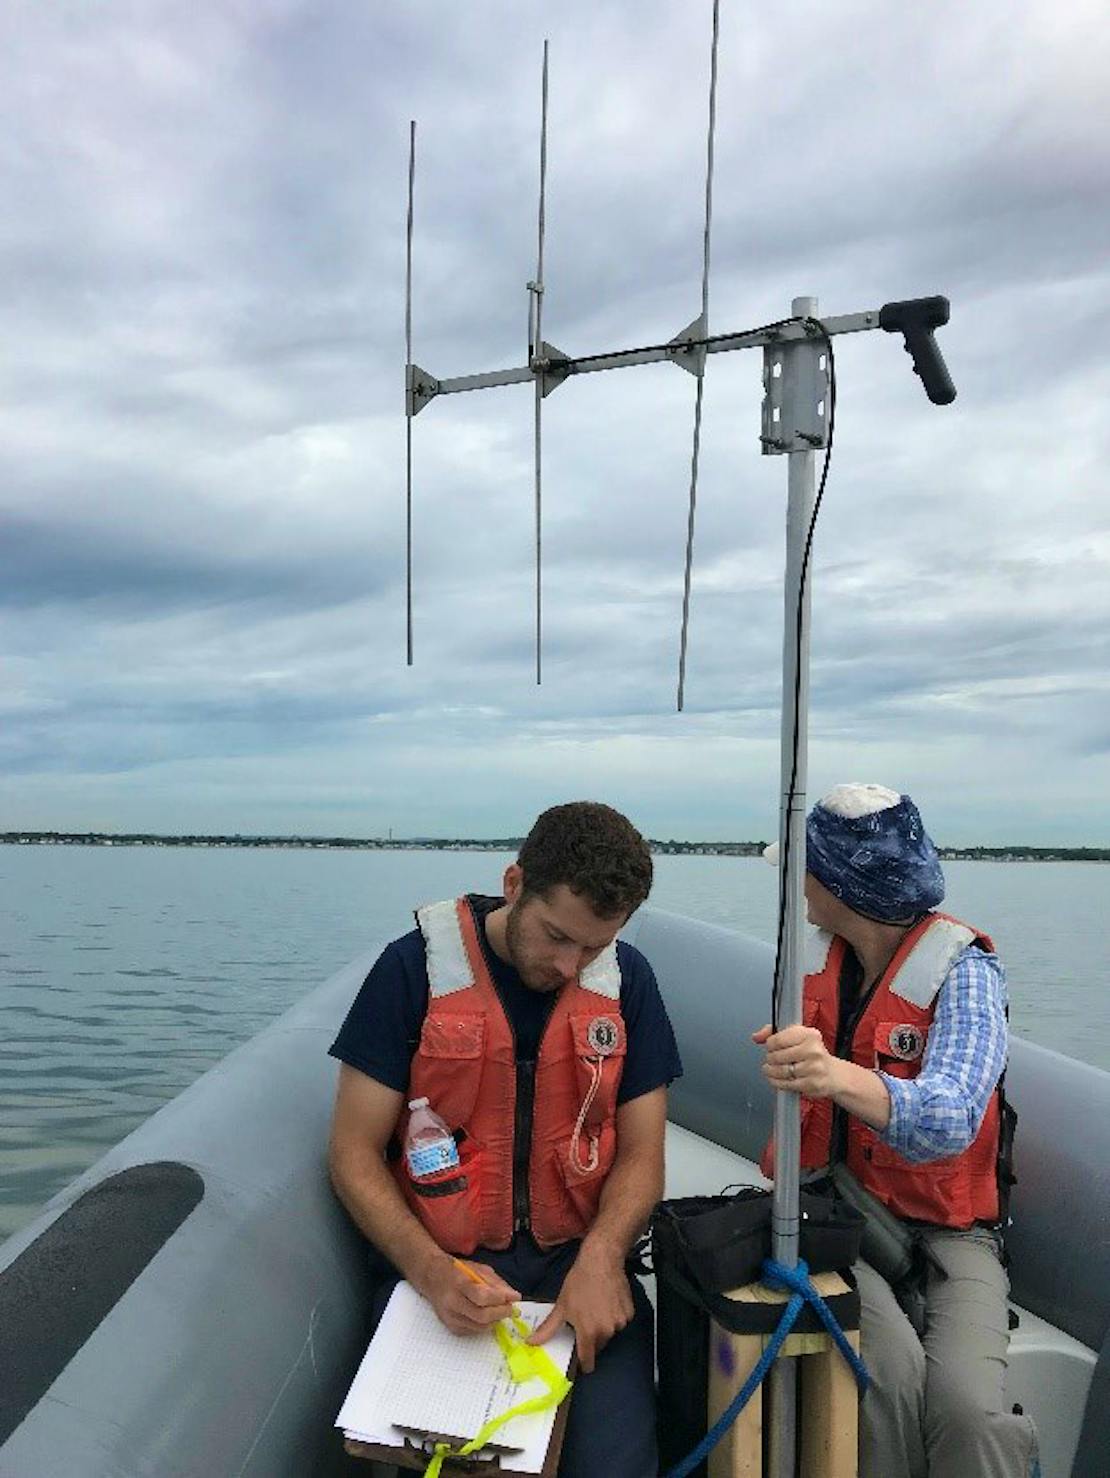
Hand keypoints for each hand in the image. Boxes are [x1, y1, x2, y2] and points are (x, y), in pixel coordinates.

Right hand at [420, 1256, 520, 1335]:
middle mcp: (453, 1302)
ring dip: (495, 1320)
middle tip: (510, 1308)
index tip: (513, 1297)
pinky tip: (487, 1315)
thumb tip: (514, 1297)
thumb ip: (497, 1283)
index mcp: (459, 1283)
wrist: (431, 1277)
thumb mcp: (478, 1268)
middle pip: (482, 1316)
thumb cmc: (456, 1270)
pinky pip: (473, 1330)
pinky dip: (484, 1324)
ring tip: (500, 1310)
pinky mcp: (451, 1327)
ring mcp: (450, 1317)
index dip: (499, 1299)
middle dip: (501, 1313)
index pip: (482, 1296)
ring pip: (480, 1326)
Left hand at [528, 1239, 633, 1373]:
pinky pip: (621, 1321)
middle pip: (599, 1345)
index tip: (584, 1365)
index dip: (585, 1364)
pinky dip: (615, 1316)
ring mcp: (620, 1322)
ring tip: (596, 1307)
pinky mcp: (629, 1312)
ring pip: (610, 1332)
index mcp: (589, 1332)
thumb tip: (531, 1342)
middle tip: (585, 1321)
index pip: (588, 1359)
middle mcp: (606, 1331)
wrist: (601, 1261)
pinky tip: (608, 1302)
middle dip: (592, 1338)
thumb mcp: (561, 1306)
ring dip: (604, 1326)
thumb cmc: (579, 1282)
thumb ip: (548, 1328)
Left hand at [752, 1022, 841, 1099]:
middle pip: (778, 1056)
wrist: (833, 1074)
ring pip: (781, 1071)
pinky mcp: (811, 1084)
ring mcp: (813, 1068)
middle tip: (771, 1059)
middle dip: (770, 1059)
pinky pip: (786, 1084)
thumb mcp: (797, 1036)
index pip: (779, 1039)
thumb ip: (773, 1032)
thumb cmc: (812, 1053)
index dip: (769, 1045)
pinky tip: (776, 1079)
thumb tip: (756, 1036)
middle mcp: (813, 1050)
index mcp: (809, 1035)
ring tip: (770, 1069)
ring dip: (771, 1071)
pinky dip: (776, 1082)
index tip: (770, 1047)